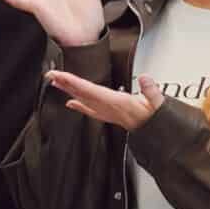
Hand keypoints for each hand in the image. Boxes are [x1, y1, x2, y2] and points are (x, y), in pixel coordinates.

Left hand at [44, 69, 163, 130]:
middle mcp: (109, 108)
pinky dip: (79, 105)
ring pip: (84, 100)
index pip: (91, 90)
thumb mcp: (158, 104)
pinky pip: (90, 110)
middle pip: (83, 94)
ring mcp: (108, 112)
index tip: (62, 76)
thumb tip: (146, 78)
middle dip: (66, 84)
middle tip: (51, 75)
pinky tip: (70, 103)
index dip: (75, 83)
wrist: (156, 133)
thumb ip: (152, 91)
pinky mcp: (109, 115)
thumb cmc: (156, 118)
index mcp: (117, 102)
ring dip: (69, 91)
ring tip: (56, 82)